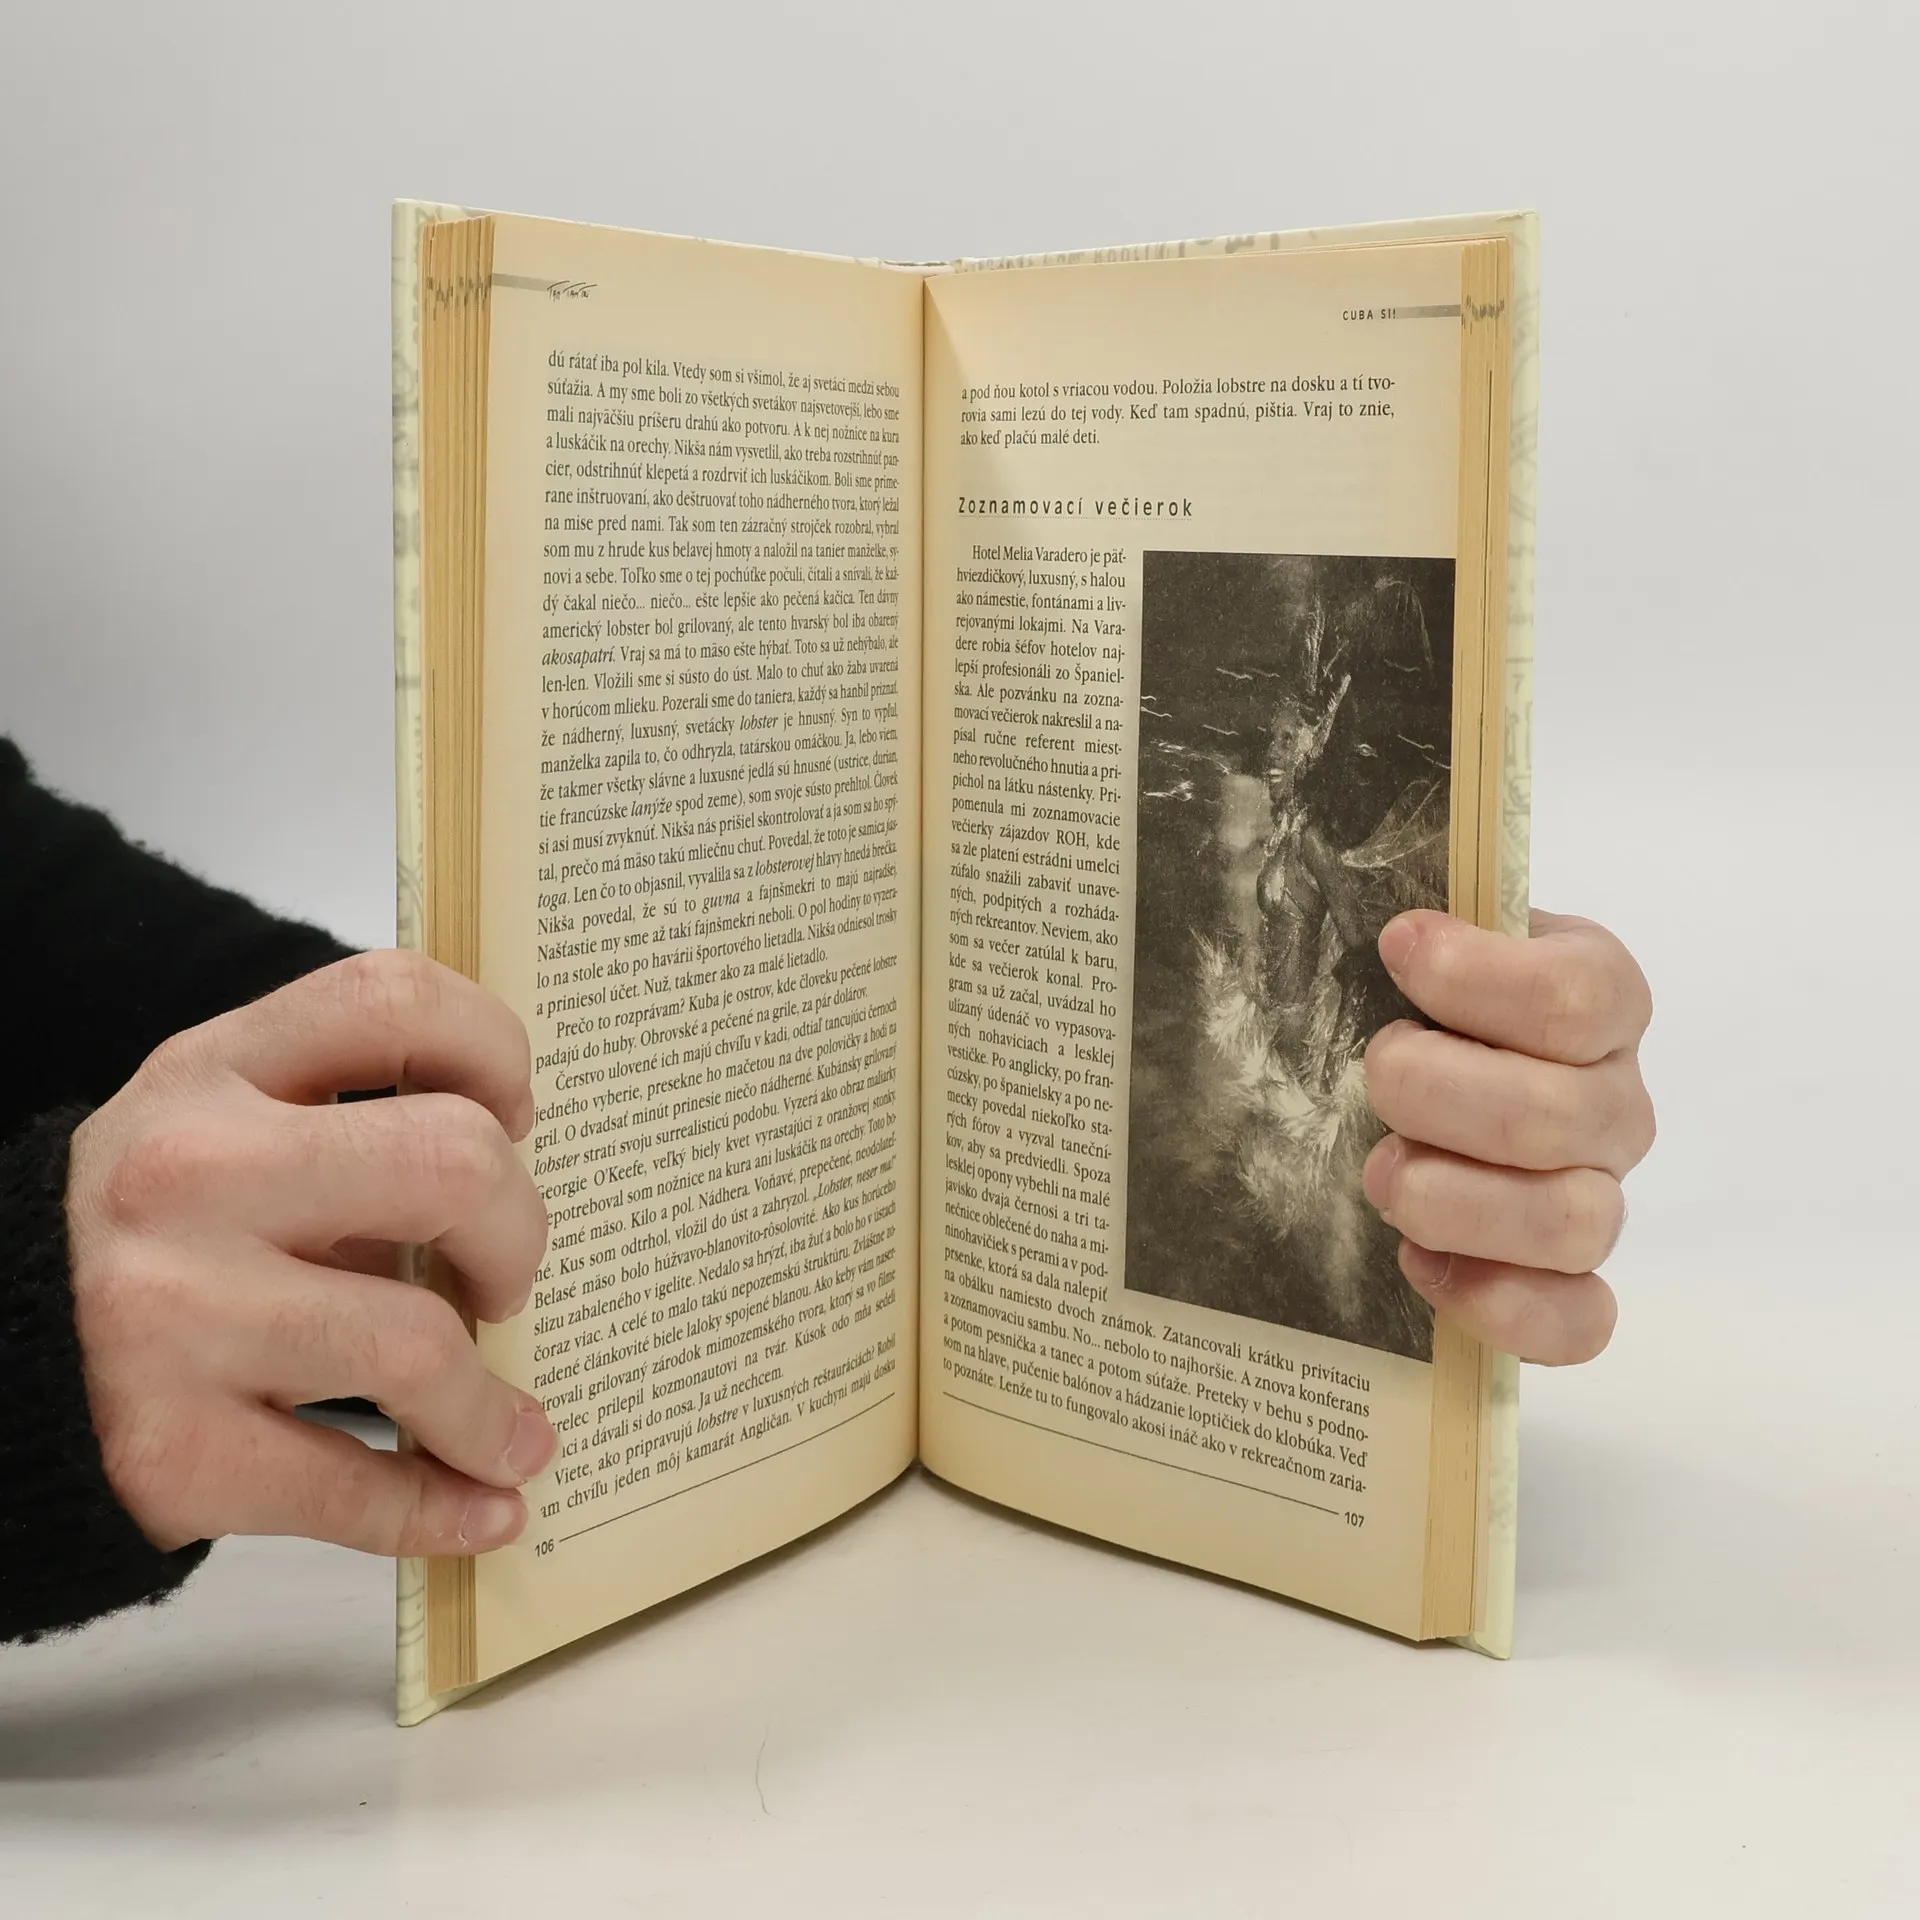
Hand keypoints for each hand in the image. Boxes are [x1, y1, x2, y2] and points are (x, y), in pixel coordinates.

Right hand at [66, 951, 555, 1556]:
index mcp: (212, 1072)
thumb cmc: (157, 1237)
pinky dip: (446, 1509)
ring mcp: (170, 1315)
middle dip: (518, 1233)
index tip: (514, 1119)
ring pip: (418, 1345)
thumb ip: (348, 1126)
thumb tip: (520, 1200)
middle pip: (452, 1164)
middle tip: (503, 1279)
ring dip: (490, 1410)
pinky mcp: (167, 1449)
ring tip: (511, 1431)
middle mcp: (188, 1177)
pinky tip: (487, 1505)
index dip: (493, 1055)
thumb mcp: (219, 1128)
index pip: (393, 1001)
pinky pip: (355, 1487)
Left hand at [1361, 910, 1654, 1363]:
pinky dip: (1499, 1304)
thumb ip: (1421, 922)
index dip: (1479, 979)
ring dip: (1455, 1200)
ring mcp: (1600, 1194)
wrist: (1420, 1083)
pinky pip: (1580, 1320)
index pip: (1579, 996)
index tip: (1397, 948)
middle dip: (1437, 1094)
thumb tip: (1386, 919)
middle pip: (1559, 1114)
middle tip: (1375, 1076)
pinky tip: (1418, 1266)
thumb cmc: (1420, 998)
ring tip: (1379, 1172)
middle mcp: (1614, 1100)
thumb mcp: (1427, 941)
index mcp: (1598, 997)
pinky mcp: (1570, 1281)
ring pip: (1572, 1219)